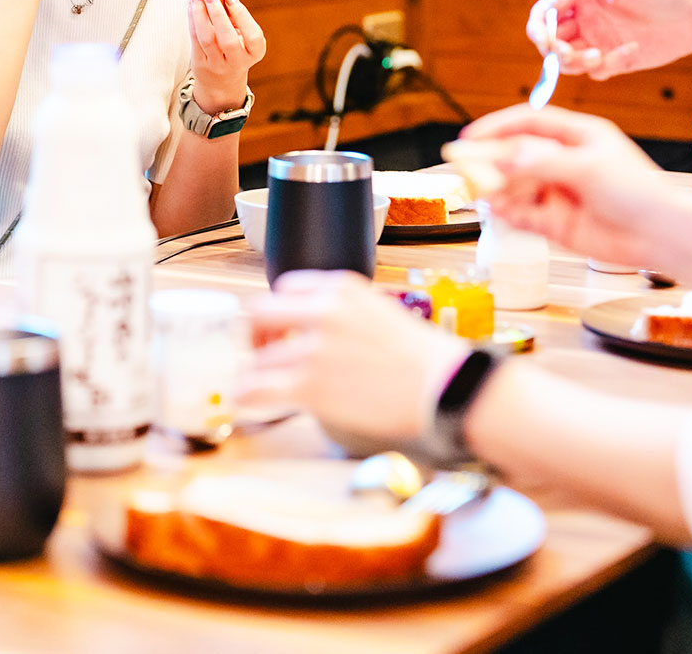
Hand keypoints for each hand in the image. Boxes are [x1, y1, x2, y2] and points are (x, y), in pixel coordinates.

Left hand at [188, 0, 266, 115]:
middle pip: (228, 40)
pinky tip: (191, 7)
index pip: (253, 36)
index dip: (242, 16)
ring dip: (200, 15)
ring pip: (207, 39)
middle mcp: (237, 62)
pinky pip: (195, 40)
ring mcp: (217, 65)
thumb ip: (236, 18)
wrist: (222, 83)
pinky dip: (192, 21)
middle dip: (218, 14)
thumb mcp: (243, 38)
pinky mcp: (200, 64)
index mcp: (254, 53)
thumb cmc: (234, 52)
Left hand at [249, 271, 469, 442]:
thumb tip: (321, 333)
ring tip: (263, 389)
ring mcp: (312, 348)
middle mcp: (321, 311)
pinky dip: (245, 396)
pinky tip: (250, 402)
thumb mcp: (382, 312)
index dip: (278, 313)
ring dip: (255, 374)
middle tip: (266, 357)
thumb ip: (346, 314)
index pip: (286, 288)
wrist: (446, 387)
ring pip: (255, 358)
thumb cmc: (425, 359)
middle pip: (259, 313)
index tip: (280, 330)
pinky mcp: (308, 384)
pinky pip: (253, 388)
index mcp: (341, 288)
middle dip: (257, 336)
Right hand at [447, 105, 688, 265]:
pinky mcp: (557, 222)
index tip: (470, 136)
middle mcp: (566, 162)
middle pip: (517, 156)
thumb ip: (542, 163)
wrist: (660, 235)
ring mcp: (560, 192)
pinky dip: (509, 213)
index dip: (498, 127)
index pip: (529, 123)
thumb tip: (502, 158)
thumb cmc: (636, 192)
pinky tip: (499, 212)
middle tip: (463, 168)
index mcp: (578, 136)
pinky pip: (524, 215)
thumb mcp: (587, 168)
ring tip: (481, 194)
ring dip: (497, 189)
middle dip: (490, 162)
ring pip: (517, 187)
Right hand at [526, 0, 691, 79]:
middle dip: (554, 50)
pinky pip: (598, 71)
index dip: (539, 27)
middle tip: (567, 54)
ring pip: (570, 62)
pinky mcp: (616, 61)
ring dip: (577, 62)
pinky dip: (609, 65)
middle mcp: (586, 21)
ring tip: (599, 56)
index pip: (545, 15)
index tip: (545, 37)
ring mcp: (600, 42)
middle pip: (552, 43)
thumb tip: (550, 4)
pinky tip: (632, 51)